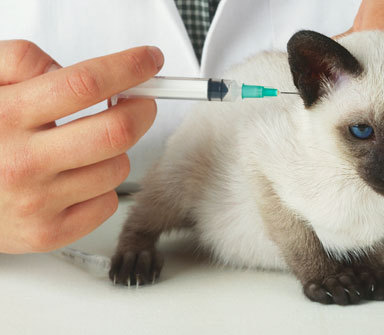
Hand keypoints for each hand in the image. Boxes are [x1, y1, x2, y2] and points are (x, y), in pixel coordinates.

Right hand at [0, 40, 162, 252]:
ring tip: (88, 145)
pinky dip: (104, 186)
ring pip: (118, 168)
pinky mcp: (49, 233)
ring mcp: (38, 203)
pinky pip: (108, 203)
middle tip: (141, 101)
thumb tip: (67, 70)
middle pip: (116, 131)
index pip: (84, 84)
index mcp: (6, 116)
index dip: (128, 68)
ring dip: (116, 150)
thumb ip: (20, 61)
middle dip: (142, 109)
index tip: (149, 60)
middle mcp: (23, 163)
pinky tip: (78, 178)